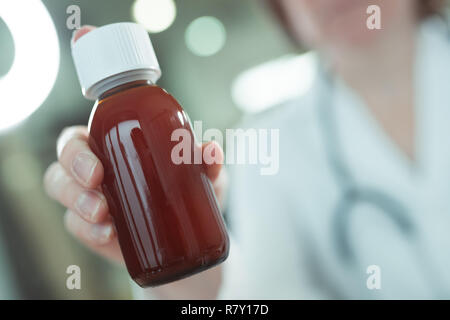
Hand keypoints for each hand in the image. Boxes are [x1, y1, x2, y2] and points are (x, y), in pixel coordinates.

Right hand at [43, 125, 226, 264]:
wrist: (190, 236)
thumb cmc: (189, 192)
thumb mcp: (202, 176)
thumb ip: (207, 163)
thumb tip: (211, 151)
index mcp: (113, 146)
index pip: (79, 138)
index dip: (76, 149)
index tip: (99, 166)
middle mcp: (96, 169)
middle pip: (63, 164)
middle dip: (73, 173)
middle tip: (97, 183)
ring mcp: (91, 200)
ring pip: (62, 192)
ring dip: (77, 202)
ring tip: (102, 214)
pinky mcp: (93, 229)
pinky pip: (76, 226)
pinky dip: (88, 231)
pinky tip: (108, 234)